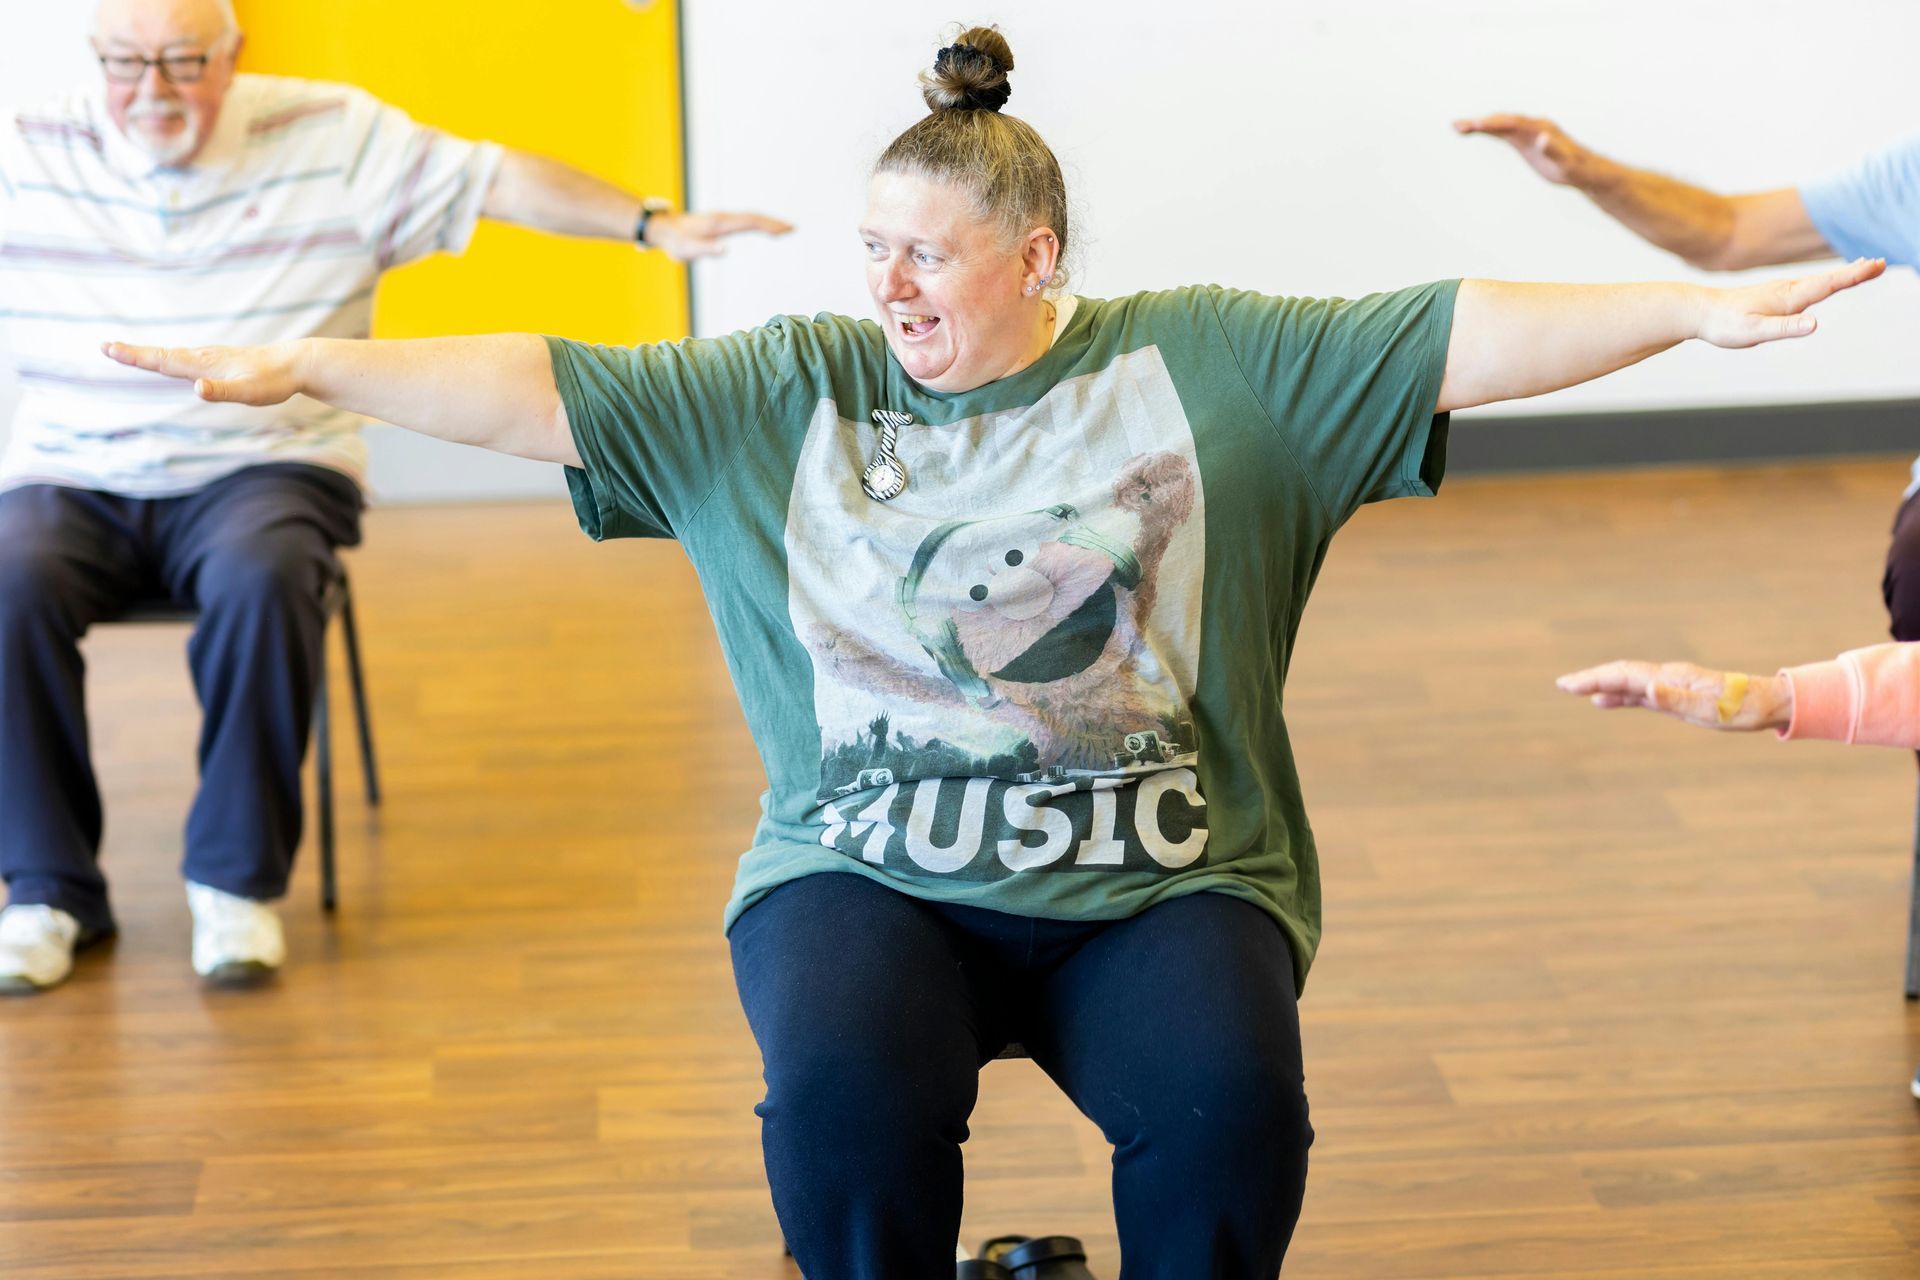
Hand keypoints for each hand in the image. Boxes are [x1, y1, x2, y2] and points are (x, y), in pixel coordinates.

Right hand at [101, 339, 306, 404]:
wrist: (295, 364)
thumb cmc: (273, 381)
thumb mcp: (248, 392)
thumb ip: (222, 392)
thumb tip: (196, 390)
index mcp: (204, 365)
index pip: (163, 360)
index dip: (136, 356)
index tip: (110, 348)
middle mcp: (204, 358)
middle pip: (162, 355)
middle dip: (133, 353)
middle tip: (105, 346)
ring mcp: (211, 358)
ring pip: (173, 354)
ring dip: (148, 353)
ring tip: (126, 351)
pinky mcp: (220, 361)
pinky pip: (187, 357)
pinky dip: (168, 356)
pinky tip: (168, 359)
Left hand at [644, 210, 793, 261]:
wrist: (665, 229)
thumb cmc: (676, 242)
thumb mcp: (687, 249)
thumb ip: (705, 249)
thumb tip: (726, 250)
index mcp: (719, 224)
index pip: (748, 222)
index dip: (768, 225)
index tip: (784, 229)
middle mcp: (723, 218)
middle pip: (753, 217)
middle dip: (774, 222)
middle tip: (793, 228)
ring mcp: (723, 218)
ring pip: (750, 218)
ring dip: (768, 222)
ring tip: (786, 229)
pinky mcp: (722, 222)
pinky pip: (745, 220)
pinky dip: (759, 224)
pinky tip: (766, 230)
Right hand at [1453, 114, 1589, 185]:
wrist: (1586, 170)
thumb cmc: (1577, 169)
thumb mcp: (1566, 164)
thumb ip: (1554, 150)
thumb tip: (1541, 138)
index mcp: (1540, 129)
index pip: (1512, 123)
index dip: (1493, 124)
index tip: (1474, 125)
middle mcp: (1533, 126)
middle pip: (1503, 120)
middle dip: (1480, 122)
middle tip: (1457, 126)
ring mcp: (1529, 132)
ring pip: (1501, 124)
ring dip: (1480, 124)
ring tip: (1457, 127)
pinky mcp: (1526, 140)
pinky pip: (1504, 131)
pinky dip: (1488, 130)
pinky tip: (1476, 130)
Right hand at [1556, 660, 1792, 732]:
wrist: (1767, 702)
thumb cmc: (1743, 708)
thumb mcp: (1713, 709)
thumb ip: (1678, 699)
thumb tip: (1645, 688)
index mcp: (1672, 678)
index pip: (1625, 675)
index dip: (1595, 678)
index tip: (1569, 684)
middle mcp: (1667, 677)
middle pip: (1621, 673)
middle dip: (1590, 677)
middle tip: (1561, 684)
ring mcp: (1670, 685)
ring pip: (1626, 681)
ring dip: (1600, 684)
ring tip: (1574, 688)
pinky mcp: (1674, 695)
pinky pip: (1638, 693)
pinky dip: (1618, 695)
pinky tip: (1604, 701)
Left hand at [1693, 257, 1883, 347]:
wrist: (1700, 312)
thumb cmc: (1725, 324)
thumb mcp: (1754, 332)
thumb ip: (1785, 328)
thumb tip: (1814, 324)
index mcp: (1788, 298)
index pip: (1828, 284)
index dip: (1853, 275)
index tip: (1876, 264)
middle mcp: (1788, 290)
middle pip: (1829, 279)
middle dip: (1856, 271)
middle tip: (1882, 262)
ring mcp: (1783, 291)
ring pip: (1821, 281)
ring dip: (1845, 273)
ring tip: (1867, 266)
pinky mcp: (1776, 296)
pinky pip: (1809, 286)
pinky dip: (1827, 280)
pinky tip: (1829, 282)